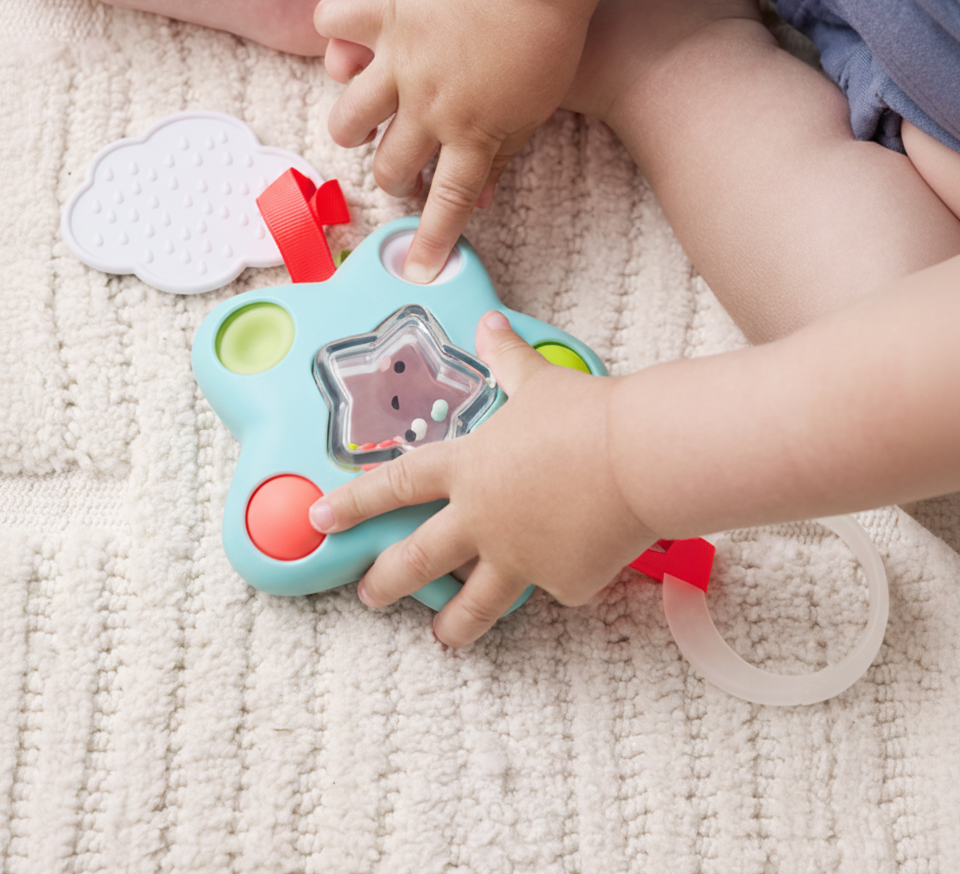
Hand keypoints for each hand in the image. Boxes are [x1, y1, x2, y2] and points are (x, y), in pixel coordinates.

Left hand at [308, 312, 656, 646]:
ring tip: (443, 638)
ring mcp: (519, 558)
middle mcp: (482, 520)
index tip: (319, 520)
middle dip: (386, 582)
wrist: (639, 458)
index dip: (354, 501)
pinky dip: (559, 577)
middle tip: (368, 596)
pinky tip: (579, 560)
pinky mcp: (563, 582)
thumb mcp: (539, 381)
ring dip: (452, 625)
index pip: (397, 484)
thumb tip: (489, 321)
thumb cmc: (585, 413)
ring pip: (474, 605)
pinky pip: (555, 585)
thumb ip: (507, 357)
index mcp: (469, 468)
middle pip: (417, 560)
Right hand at [314, 0, 590, 281]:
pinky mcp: (383, 16)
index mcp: (472, 135)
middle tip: (401, 164)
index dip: (430, 241)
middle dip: (391, 178)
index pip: (447, 202)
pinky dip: (333, 30)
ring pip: (348, 119)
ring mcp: (400, 64)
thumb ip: (500, 158)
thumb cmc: (545, 42)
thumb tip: (478, 201)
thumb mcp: (532, 113)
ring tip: (365, 121)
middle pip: (389, 168)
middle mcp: (428, 108)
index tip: (415, 270)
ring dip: (352, 127)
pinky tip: (345, 38)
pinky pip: (334, 25)